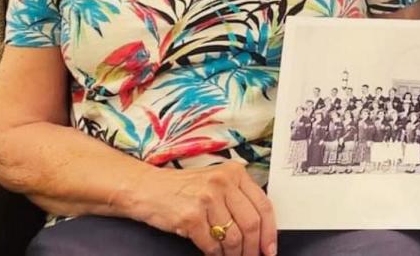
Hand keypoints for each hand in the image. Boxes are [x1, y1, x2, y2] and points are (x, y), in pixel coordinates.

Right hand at [132, 161, 276, 255]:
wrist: (149, 188)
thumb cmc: (184, 188)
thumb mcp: (217, 183)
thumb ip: (239, 199)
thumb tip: (261, 230)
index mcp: (235, 172)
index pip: (263, 205)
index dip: (270, 231)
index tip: (270, 248)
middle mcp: (223, 182)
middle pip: (251, 224)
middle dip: (253, 248)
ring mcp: (207, 199)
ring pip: (233, 238)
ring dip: (233, 254)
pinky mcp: (191, 216)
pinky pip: (212, 245)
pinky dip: (215, 255)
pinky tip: (214, 254)